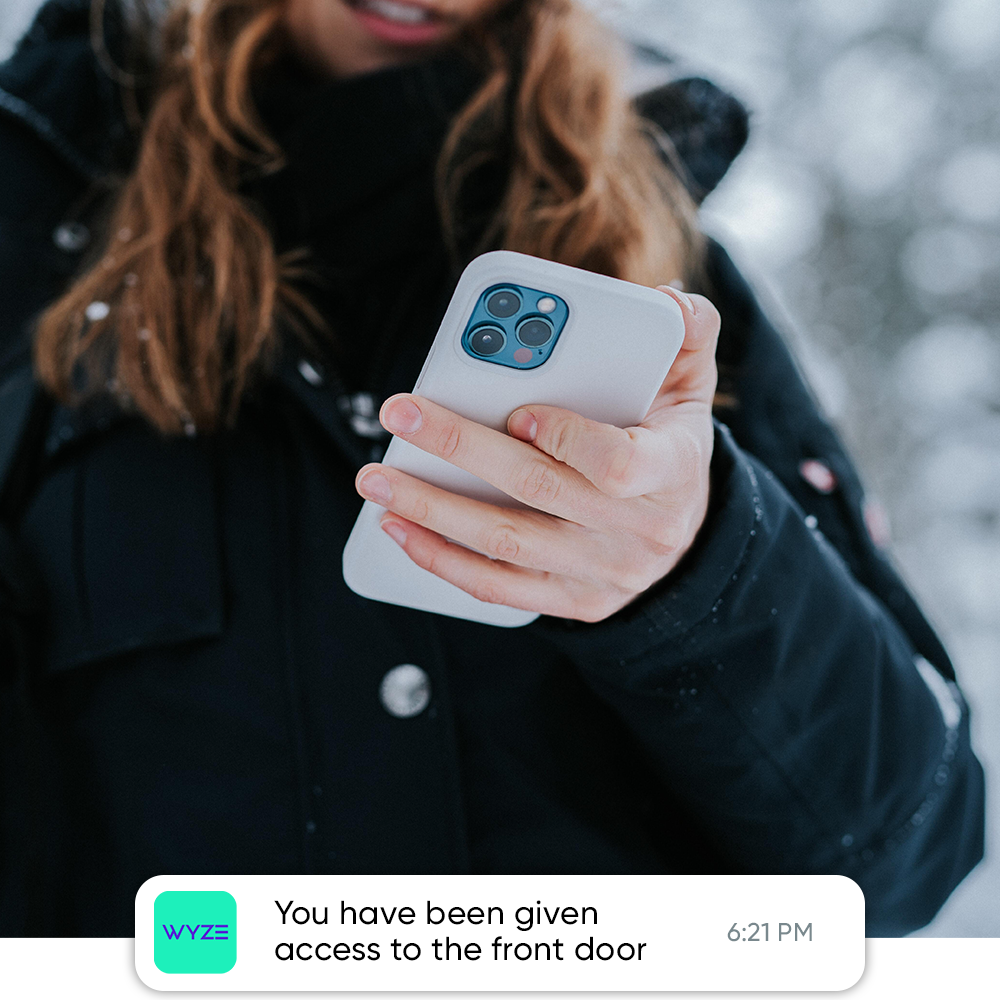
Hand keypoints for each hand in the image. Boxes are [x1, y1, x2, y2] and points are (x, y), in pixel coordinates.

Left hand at [354, 287, 720, 622]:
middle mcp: (639, 532)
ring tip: (377, 478)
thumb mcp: (691, 389)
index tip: (517, 411)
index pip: (620, 464)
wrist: (681, 538)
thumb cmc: (670, 448)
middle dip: (461, 448)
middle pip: (539, 492)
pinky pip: (499, 587)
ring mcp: (603, 573)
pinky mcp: (571, 601)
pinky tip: (399, 528)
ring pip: (506, 543)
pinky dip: (442, 560)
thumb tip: (666, 296)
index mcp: (672, 471)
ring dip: (432, 510)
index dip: (567, 439)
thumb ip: (688, 334)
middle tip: (399, 415)